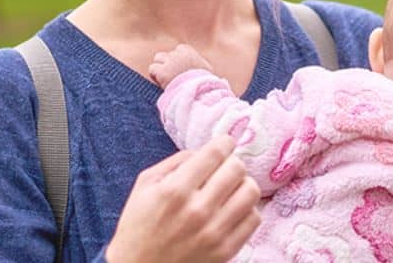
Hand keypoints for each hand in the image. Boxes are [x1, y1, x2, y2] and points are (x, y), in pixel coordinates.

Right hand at [105, 135, 260, 262]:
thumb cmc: (138, 225)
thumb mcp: (145, 185)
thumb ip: (176, 161)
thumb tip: (206, 150)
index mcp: (175, 190)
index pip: (216, 153)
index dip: (224, 142)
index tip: (225, 144)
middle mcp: (197, 210)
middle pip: (237, 168)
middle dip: (232, 163)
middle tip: (224, 169)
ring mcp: (214, 232)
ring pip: (251, 192)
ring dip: (242, 185)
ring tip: (230, 189)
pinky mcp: (226, 251)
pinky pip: (254, 218)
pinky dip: (247, 209)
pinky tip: (232, 210)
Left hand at [148, 43, 212, 87]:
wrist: (199, 93)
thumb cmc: (204, 83)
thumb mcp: (205, 68)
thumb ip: (197, 61)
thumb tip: (195, 61)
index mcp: (188, 51)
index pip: (177, 50)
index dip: (177, 61)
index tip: (181, 71)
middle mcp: (178, 54)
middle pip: (166, 54)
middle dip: (167, 64)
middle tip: (172, 77)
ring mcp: (170, 62)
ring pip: (158, 58)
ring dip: (160, 68)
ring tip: (166, 80)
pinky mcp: (163, 72)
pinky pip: (152, 69)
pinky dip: (155, 76)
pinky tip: (162, 83)